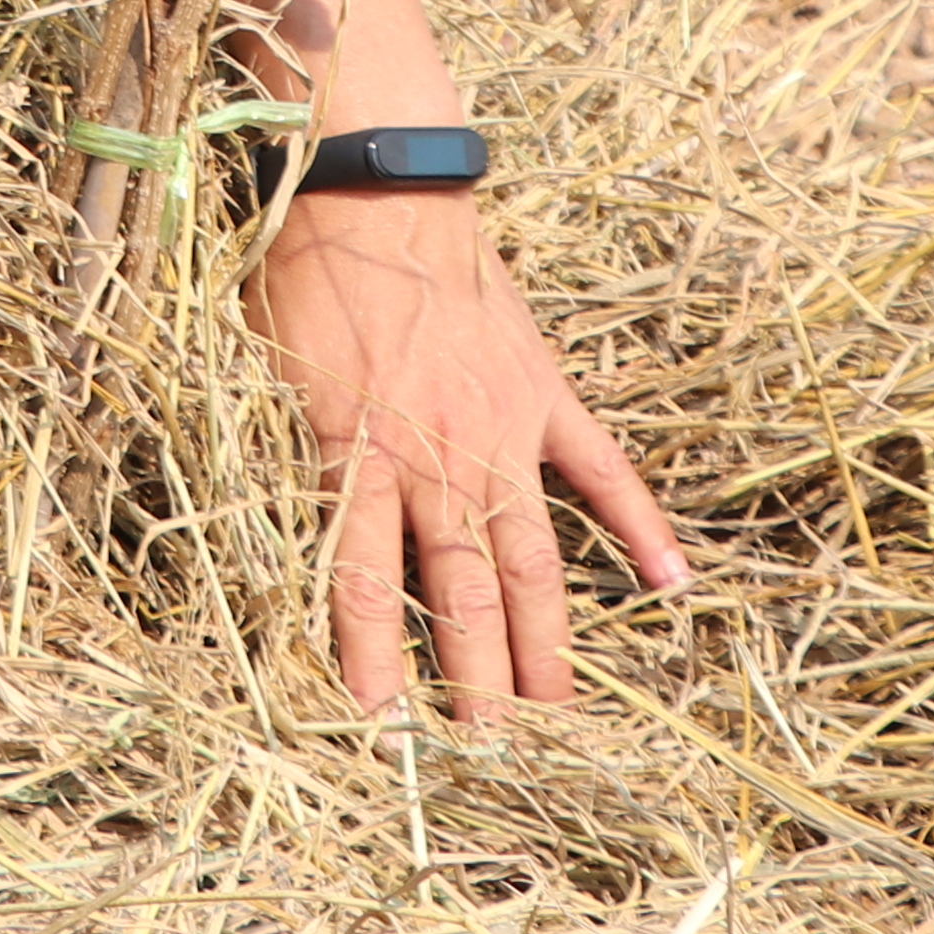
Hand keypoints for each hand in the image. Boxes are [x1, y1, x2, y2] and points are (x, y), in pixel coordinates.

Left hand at [251, 193, 686, 719]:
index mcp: (356, 455)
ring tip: (555, 708)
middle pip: (460, 592)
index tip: (378, 723)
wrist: (376, 190)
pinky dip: (638, 526)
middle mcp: (434, 459)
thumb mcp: (264, 371)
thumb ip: (280, 452)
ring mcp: (499, 432)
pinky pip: (600, 471)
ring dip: (542, 636)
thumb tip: (270, 521)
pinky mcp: (542, 394)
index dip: (370, 657)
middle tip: (484, 743)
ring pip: (527, 556)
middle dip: (472, 676)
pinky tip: (670, 582)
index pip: (363, 582)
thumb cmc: (304, 272)